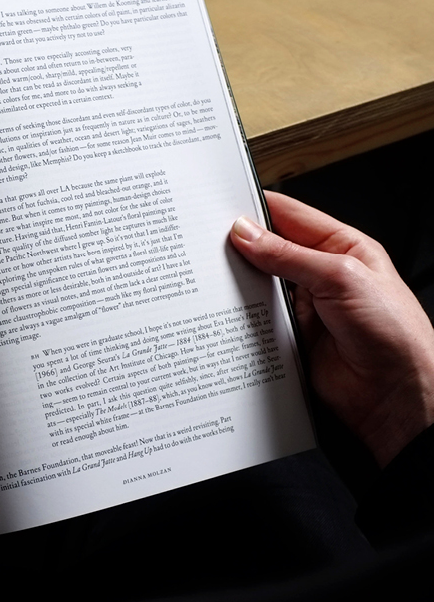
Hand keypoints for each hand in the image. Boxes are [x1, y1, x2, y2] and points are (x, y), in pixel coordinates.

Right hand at [230, 191, 433, 466]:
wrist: (394, 394)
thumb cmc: (394, 332)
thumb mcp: (341, 278)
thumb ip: (289, 255)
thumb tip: (246, 233)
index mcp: (340, 247)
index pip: (289, 215)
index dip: (255, 209)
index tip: (220, 208)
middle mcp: (319, 274)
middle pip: (268, 250)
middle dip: (239, 247)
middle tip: (207, 244)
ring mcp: (302, 306)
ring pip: (256, 285)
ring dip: (238, 283)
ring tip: (215, 277)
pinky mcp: (287, 335)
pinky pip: (254, 319)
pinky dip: (238, 316)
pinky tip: (225, 311)